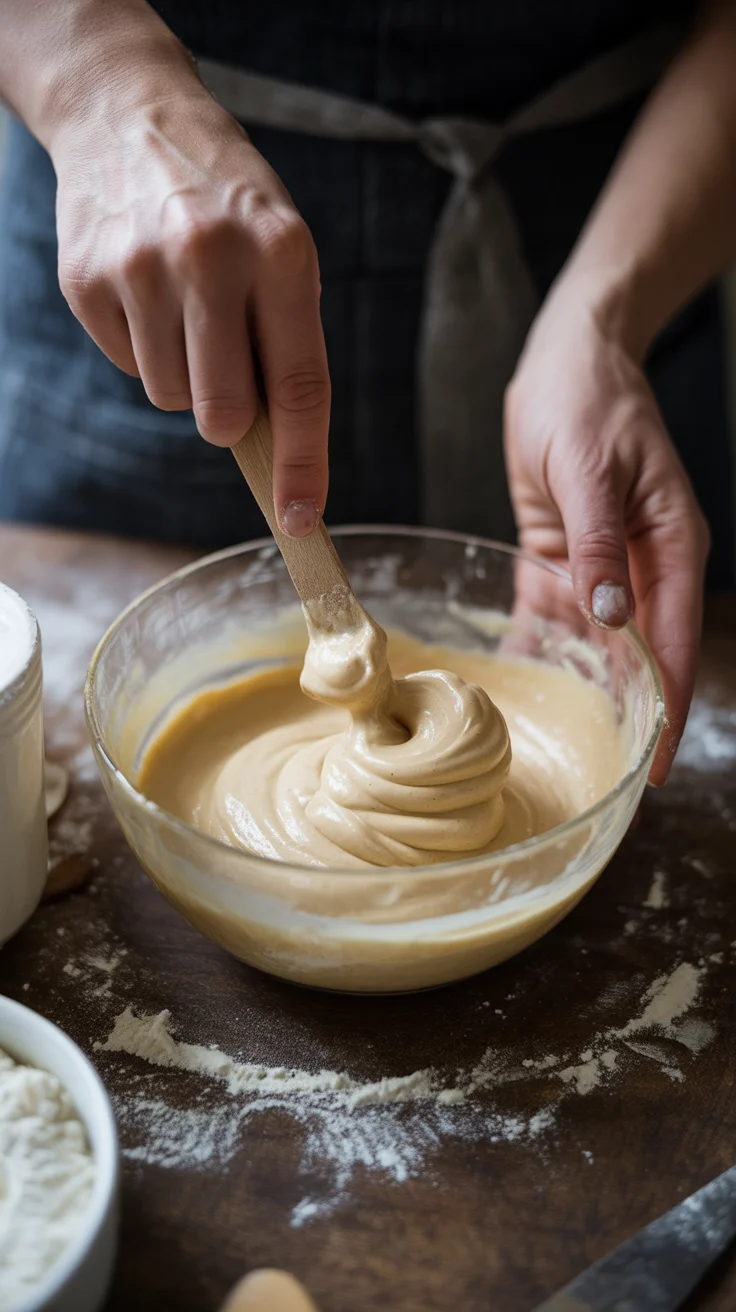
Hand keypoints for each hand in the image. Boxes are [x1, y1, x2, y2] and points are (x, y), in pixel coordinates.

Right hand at [49, 39, 328, 537]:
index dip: (303, 463)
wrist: (129, 113)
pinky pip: (127, 368)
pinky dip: (142, 347)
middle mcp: (210, 258)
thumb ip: (287, 340)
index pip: (299, 386)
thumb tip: (277, 448)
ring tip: (184, 304)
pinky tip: (146, 292)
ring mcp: (140, 269)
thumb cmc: (224, 196)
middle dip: (227, 417)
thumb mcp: (282, 244)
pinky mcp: (86, 282)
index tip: (301, 518)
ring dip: (183, 374)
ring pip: (169, 398)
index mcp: (281, 251)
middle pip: (220, 414)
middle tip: (226, 366)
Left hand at [504, 291, 709, 782]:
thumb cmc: (587, 400)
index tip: (650, 765)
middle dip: (622, 714)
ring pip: (593, 646)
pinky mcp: (562, 561)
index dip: (664, 708)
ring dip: (576, 690)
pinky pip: (551, 619)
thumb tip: (613, 616)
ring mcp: (602, 568)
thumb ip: (599, 544)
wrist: (567, 359)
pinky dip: (537, 649)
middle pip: (638, 658)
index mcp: (670, 547)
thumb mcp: (589, 468)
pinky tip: (515, 686)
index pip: (674, 643)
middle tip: (593, 773)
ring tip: (550, 746)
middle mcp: (641, 567)